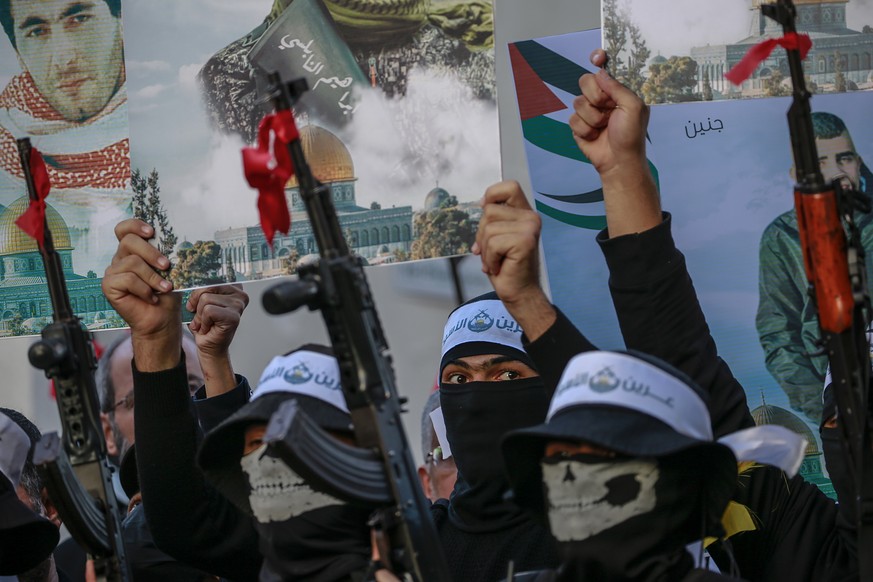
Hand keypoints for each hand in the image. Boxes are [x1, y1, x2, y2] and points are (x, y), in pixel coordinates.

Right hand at [102, 219, 180, 369]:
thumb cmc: (166, 293)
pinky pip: (127, 279)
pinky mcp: (109, 286)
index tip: (151, 232)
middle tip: (166, 265)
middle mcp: (120, 258)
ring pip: (132, 262)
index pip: (124, 229)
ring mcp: (113, 272)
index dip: (135, 225)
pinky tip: (151, 297)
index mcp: (133, 251)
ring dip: (153, 276)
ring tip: (164, 287)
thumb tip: (171, 239)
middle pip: (129, 241)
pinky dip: (144, 289)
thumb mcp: (169, 269)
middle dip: (151, 252)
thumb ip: (163, 252)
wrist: (162, 319)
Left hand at [186, 285, 248, 360]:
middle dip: (197, 303)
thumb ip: (201, 289)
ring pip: (206, 299)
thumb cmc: (206, 324)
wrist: (209, 346)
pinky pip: (208, 311)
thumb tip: (190, 281)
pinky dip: (203, 321)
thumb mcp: (200, 301)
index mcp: (233, 287)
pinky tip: (208, 328)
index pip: (209, 278)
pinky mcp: (234, 316)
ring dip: (200, 315)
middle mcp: (240, 294)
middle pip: (206, 287)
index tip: (197, 303)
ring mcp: (238, 305)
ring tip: (205, 323)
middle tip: (200, 316)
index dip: (198, 291)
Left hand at [472, 181, 554, 340]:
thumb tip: (481, 204)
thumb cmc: (507, 267)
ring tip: (497, 261)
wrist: (519, 293)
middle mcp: (531, 217)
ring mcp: (530, 228)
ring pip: (488, 228)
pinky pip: (492, 243)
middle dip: (482, 234)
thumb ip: (494, 219)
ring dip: (486, 250)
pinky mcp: (525, 241)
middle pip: (489, 210)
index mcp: (525, 213)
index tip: (484, 212)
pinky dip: (490, 259)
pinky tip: (500, 267)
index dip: (492, 195)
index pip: (509, 186)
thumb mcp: (497, 237)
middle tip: (492, 253)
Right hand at [570, 49, 649, 183]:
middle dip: (595, 96)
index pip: (605, 68)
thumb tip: (600, 72)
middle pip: (585, 81)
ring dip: (592, 118)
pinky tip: (595, 136)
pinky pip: (572, 119)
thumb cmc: (631, 135)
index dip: (599, 59)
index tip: (597, 57)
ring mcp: (589, 111)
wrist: (618, 161)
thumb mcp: (633, 107)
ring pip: (578, 102)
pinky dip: (585, 129)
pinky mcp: (579, 125)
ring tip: (604, 127)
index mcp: (618, 90)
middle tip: (608, 108)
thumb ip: (618, 87)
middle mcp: (603, 97)